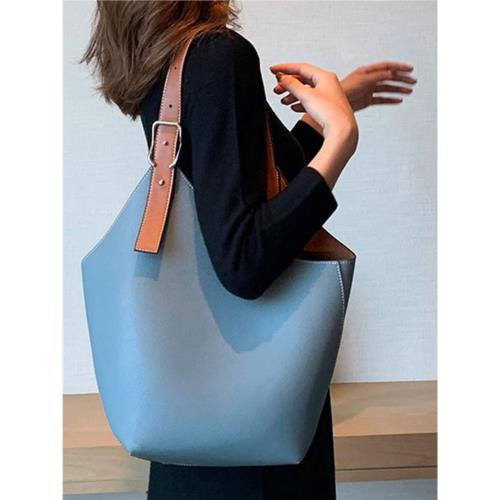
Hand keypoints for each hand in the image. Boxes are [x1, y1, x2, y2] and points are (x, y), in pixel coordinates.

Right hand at [270, 62, 357, 186]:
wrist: (342, 131)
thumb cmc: (330, 112)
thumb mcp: (306, 95)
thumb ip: (292, 85)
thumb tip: (282, 78)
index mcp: (325, 77)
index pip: (301, 67)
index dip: (285, 68)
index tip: (274, 70)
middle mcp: (328, 84)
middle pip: (303, 79)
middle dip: (288, 84)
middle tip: (276, 89)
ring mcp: (328, 97)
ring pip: (306, 91)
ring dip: (293, 94)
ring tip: (283, 100)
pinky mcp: (328, 108)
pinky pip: (311, 102)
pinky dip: (301, 103)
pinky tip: (294, 107)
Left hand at [340, 61, 416, 110]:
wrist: (335, 105)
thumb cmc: (344, 90)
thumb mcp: (363, 80)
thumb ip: (378, 76)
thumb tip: (392, 73)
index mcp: (367, 71)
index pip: (386, 66)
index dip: (398, 67)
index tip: (410, 69)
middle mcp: (368, 80)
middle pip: (389, 77)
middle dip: (401, 79)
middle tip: (413, 81)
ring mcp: (368, 90)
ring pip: (387, 89)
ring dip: (398, 89)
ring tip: (409, 91)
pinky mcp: (366, 100)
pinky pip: (381, 99)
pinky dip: (390, 100)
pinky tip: (399, 100)